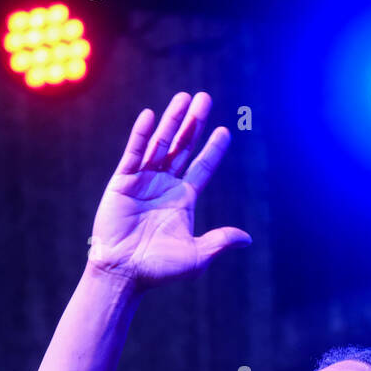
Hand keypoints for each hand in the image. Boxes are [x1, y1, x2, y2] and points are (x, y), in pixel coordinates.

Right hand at [87, 91, 251, 288]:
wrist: (124, 273)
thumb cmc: (159, 269)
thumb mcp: (196, 256)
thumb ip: (219, 242)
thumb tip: (247, 239)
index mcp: (183, 200)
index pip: (202, 167)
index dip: (213, 149)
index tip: (225, 131)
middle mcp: (165, 186)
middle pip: (183, 147)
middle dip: (194, 123)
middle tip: (205, 98)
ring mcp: (143, 181)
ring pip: (160, 144)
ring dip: (171, 121)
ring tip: (184, 98)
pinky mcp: (123, 182)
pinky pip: (134, 154)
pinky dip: (141, 135)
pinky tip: (149, 116)